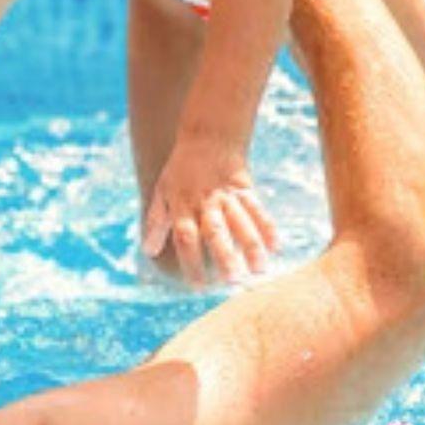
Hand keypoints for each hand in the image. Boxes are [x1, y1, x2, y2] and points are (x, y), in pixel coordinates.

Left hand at [142, 135, 277, 286]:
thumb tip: (147, 251)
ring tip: (260, 270)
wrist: (207, 137)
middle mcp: (206, 203)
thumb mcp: (161, 192)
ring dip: (251, 246)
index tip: (200, 286)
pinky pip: (257, 208)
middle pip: (215, 232)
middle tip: (233, 282)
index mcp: (183, 207)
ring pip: (241, 222)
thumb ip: (155, 222)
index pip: (186, 238)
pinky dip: (267, 226)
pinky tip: (276, 247)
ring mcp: (227, 196)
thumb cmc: (181, 169)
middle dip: (225, 257)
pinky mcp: (244, 189)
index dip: (191, 262)